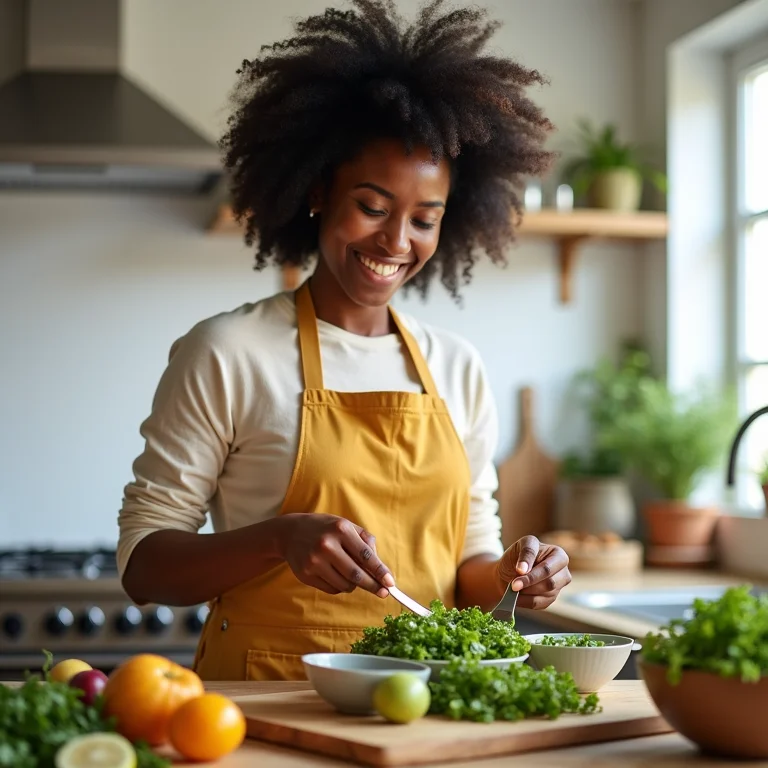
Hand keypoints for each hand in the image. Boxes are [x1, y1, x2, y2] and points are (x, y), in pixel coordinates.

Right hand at [280, 513, 394, 596]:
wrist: (290, 533)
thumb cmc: (325, 528)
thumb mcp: (346, 526)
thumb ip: (366, 542)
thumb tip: (381, 567)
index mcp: (341, 529)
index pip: (365, 555)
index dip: (380, 571)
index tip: (390, 583)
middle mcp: (327, 545)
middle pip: (356, 574)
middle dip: (373, 585)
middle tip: (383, 592)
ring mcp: (314, 561)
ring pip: (345, 585)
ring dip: (354, 585)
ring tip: (351, 574)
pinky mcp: (306, 574)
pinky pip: (332, 589)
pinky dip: (340, 586)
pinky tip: (335, 575)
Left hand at [496, 535, 570, 609]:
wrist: (508, 572)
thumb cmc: (517, 556)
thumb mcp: (520, 546)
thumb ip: (526, 553)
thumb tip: (523, 569)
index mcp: (558, 554)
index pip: (547, 567)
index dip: (532, 572)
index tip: (518, 572)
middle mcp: (562, 571)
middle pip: (549, 583)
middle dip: (529, 584)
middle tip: (513, 585)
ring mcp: (558, 587)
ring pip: (545, 594)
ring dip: (526, 592)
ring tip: (514, 587)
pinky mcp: (551, 599)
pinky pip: (539, 604)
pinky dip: (525, 601)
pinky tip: (517, 595)